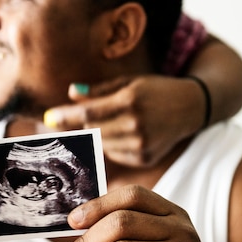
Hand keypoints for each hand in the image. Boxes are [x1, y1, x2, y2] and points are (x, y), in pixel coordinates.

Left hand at [43, 76, 203, 167]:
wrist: (192, 107)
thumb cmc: (156, 89)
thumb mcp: (129, 82)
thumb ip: (99, 90)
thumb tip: (71, 92)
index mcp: (130, 101)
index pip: (89, 112)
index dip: (66, 116)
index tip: (48, 117)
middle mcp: (136, 125)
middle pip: (92, 130)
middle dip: (77, 125)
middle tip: (65, 120)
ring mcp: (141, 145)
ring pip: (102, 144)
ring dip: (96, 135)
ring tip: (104, 123)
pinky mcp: (145, 158)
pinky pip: (115, 154)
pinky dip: (112, 145)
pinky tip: (123, 134)